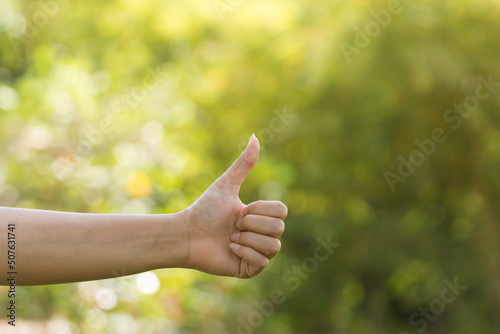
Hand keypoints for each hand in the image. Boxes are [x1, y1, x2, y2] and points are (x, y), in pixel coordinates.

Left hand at [181, 135, 286, 277]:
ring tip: (231, 237)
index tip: (240, 210)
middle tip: (234, 225)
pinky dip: (244, 252)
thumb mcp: (227, 185)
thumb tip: (255, 136)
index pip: (282, 211)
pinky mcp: (250, 269)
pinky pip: (263, 262)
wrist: (187, 234)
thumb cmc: (204, 209)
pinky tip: (230, 248)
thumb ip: (243, 164)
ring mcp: (257, 253)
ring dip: (248, 239)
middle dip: (252, 224)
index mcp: (261, 216)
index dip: (260, 210)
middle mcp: (262, 234)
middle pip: (279, 228)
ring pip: (274, 246)